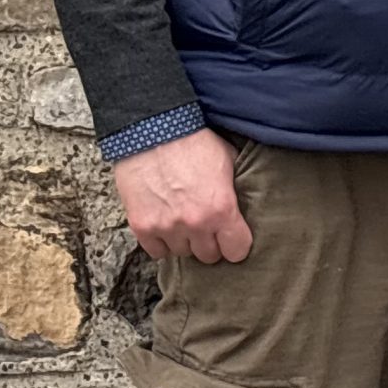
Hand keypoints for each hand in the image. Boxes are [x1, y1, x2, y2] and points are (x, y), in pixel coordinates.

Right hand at [113, 128, 252, 263]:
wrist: (155, 131)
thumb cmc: (195, 141)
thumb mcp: (229, 160)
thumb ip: (236, 189)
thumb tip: (245, 205)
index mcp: (221, 208)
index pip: (237, 251)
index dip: (237, 244)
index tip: (234, 237)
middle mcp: (195, 224)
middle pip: (209, 256)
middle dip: (211, 242)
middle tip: (208, 226)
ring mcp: (166, 227)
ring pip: (182, 253)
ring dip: (186, 240)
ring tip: (185, 219)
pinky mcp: (142, 226)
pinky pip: (156, 252)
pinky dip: (162, 242)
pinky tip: (166, 225)